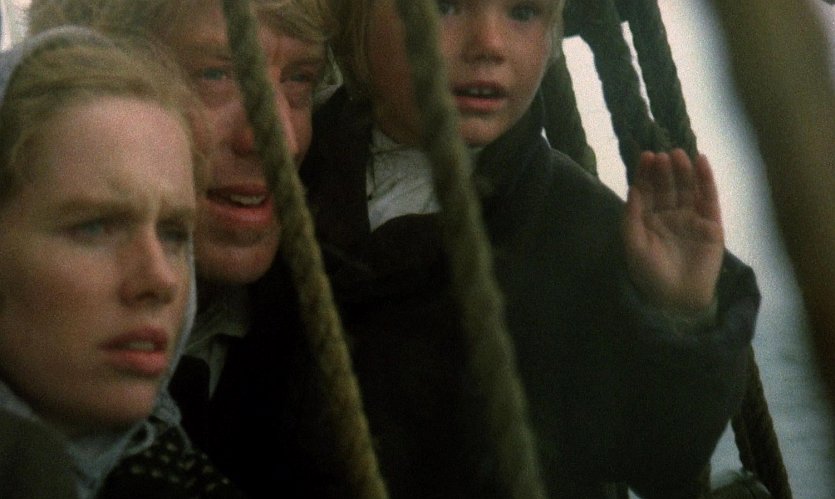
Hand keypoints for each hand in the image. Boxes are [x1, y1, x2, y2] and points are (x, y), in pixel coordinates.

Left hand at [623, 149, 723, 313]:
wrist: (677, 298)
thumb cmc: (650, 274)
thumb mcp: (633, 246)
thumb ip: (631, 218)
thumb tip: (632, 188)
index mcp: (648, 218)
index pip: (647, 190)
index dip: (647, 173)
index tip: (646, 156)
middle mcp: (669, 214)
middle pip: (667, 185)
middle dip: (665, 170)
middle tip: (663, 154)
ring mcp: (691, 217)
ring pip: (687, 188)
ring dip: (684, 170)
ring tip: (679, 154)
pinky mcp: (712, 223)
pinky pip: (709, 197)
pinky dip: (706, 179)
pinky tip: (702, 162)